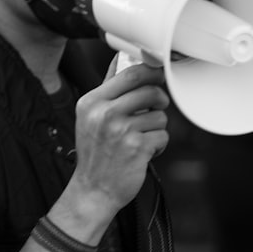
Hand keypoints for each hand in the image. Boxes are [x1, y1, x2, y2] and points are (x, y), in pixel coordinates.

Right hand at [64, 59, 169, 226]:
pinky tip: (144, 152)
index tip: (158, 75)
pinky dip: (158, 145)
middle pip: (150, 90)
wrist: (93, 190)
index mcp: (92, 102)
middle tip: (156, 107)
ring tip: (142, 137)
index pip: (129, 74)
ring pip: (160, 115)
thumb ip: (106, 90)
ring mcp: (121, 130)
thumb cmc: (95, 153)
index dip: (151, 71)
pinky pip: (162, 135)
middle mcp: (104, 113)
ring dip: (157, 127)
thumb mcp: (89, 117)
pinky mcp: (137, 147)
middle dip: (159, 99)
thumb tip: (120, 61)